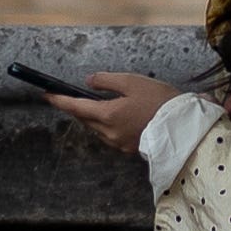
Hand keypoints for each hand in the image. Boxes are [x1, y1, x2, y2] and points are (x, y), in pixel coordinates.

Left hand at [45, 69, 172, 150]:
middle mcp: (109, 132)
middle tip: (76, 95)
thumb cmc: (160, 101)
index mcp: (107, 114)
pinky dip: (108, 124)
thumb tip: (88, 83)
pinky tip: (120, 115)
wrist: (183, 126)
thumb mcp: (132, 82)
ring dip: (95, 116)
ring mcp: (118, 143)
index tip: (46, 95)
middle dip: (78, 107)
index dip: (59, 100)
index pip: (75, 107)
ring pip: (97, 128)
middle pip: (85, 118)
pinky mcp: (128, 148)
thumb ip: (106, 81)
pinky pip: (110, 134)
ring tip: (105, 103)